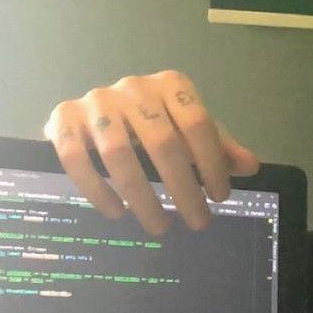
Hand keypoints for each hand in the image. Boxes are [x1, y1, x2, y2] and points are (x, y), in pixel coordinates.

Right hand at [44, 70, 259, 233]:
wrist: (93, 113)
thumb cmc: (154, 123)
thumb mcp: (189, 130)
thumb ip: (218, 147)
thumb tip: (250, 166)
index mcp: (170, 86)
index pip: (198, 124)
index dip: (212, 163)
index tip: (219, 198)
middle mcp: (133, 88)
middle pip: (162, 143)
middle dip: (183, 189)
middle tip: (197, 222)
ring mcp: (95, 101)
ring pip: (118, 154)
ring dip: (141, 197)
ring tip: (158, 226)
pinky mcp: (62, 118)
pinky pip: (76, 157)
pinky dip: (97, 189)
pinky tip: (117, 212)